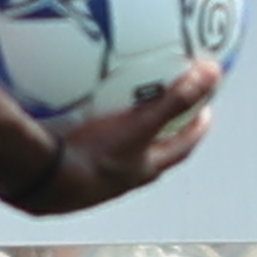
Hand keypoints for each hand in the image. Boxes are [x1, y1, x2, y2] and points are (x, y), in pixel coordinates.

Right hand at [0, 60, 217, 216]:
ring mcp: (94, 182)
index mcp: (145, 168)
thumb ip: (176, 99)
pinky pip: (78, 150)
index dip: (196, 129)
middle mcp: (123, 179)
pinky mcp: (65, 178)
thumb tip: (214, 72)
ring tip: (112, 108)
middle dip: (159, 131)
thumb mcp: (141, 124)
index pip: (182, 147)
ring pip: (114, 155)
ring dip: (118, 134)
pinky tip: (63, 115)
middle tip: (163, 108)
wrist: (42, 183)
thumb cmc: (94, 156)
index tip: (205, 110)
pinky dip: (79, 134)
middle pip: (151, 153)